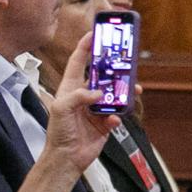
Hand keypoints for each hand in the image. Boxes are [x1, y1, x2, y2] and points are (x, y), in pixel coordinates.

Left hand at [45, 30, 118, 174]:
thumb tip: (98, 93)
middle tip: (125, 61)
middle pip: (102, 75)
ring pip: (114, 94)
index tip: (94, 33)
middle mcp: (84, 95)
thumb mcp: (61, 108)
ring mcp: (96, 109)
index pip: (78, 61)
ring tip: (133, 90)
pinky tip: (114, 120)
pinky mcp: (105, 123)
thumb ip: (78, 96)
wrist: (66, 158)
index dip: (85, 46)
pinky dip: (118, 116)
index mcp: (71, 87)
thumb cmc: (58, 133)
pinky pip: (117, 114)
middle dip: (114, 68)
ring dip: (124, 92)